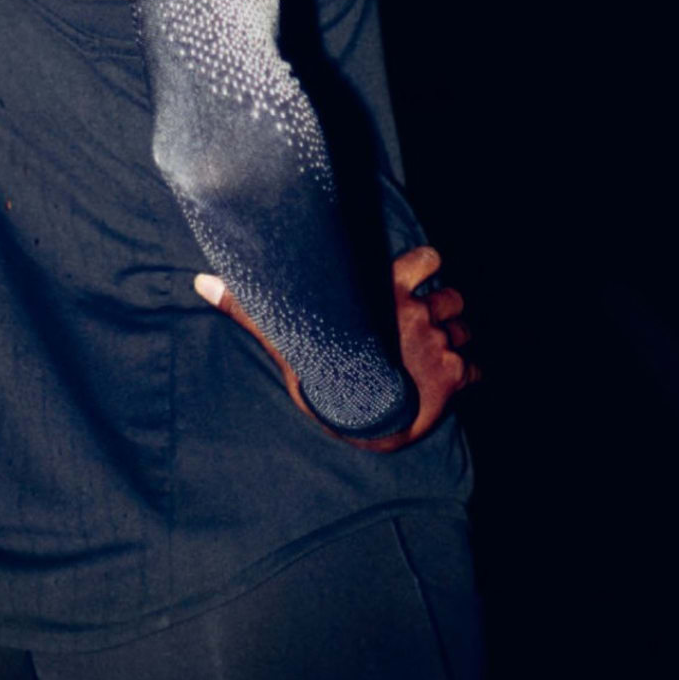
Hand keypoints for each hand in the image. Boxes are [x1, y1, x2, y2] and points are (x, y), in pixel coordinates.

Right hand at [191, 246, 477, 452]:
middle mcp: (419, 314)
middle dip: (445, 307)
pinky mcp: (458, 376)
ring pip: (466, 328)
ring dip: (457, 337)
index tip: (419, 277)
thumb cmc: (321, 377)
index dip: (429, 265)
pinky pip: (478, 367)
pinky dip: (471, 372)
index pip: (430, 258)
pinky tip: (455, 379)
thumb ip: (250, 308)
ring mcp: (441, 345)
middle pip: (453, 296)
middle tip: (427, 323)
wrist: (360, 421)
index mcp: (386, 295)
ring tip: (438, 350)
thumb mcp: (286, 339)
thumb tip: (200, 281)